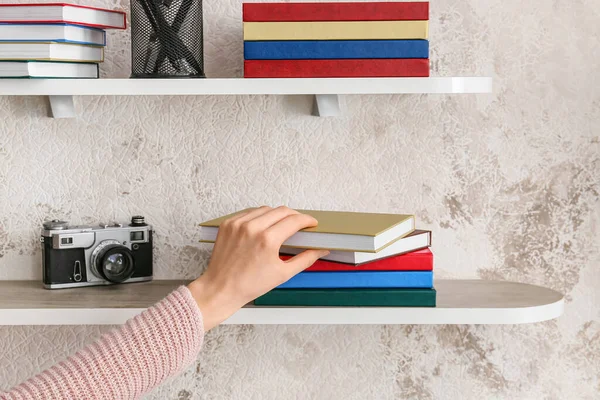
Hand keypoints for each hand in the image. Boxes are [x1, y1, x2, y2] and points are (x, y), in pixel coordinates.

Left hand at [188, 206, 328, 329]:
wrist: (221, 289)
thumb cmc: (250, 285)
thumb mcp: (283, 274)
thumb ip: (305, 259)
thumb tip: (321, 251)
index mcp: (268, 240)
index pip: (294, 220)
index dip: (307, 220)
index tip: (312, 223)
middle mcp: (252, 228)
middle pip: (281, 211)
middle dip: (294, 215)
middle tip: (300, 223)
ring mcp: (238, 224)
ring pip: (265, 209)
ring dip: (277, 214)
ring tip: (282, 224)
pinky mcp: (228, 224)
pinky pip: (249, 212)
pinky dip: (259, 216)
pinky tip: (264, 225)